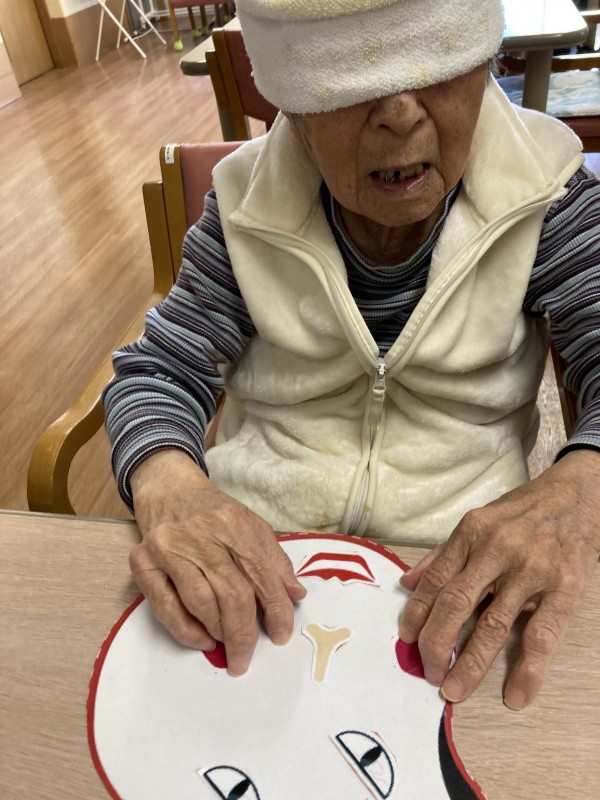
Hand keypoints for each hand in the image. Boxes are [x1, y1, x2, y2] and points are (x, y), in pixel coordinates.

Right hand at [129, 450, 306, 675]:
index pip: (262, 574)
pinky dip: (186, 630)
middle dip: (244, 634)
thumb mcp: (250, 526)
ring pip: (201, 602)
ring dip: (218, 631)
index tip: (281, 635)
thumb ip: (274, 561)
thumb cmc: (213, 513)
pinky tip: (203, 639)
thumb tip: (296, 596)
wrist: (169, 488)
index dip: (276, 610)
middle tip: (247, 657)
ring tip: (227, 643)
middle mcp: (201, 534)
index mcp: (234, 523)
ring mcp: (169, 547)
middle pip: (232, 594)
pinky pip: (165, 606)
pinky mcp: (142, 561)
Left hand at [399, 449, 599, 708]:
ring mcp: (531, 569)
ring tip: (454, 690)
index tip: (406, 640)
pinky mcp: (564, 587)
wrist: (575, 496)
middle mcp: (497, 549)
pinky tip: (516, 695)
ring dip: (471, 663)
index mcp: (471, 533)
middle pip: (456, 603)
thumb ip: (443, 554)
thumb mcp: (477, 522)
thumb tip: (407, 584)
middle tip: (428, 673)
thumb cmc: (521, 512)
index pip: (435, 580)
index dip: (416, 613)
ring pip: (493, 625)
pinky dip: (528, 670)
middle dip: (436, 643)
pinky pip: (542, 634)